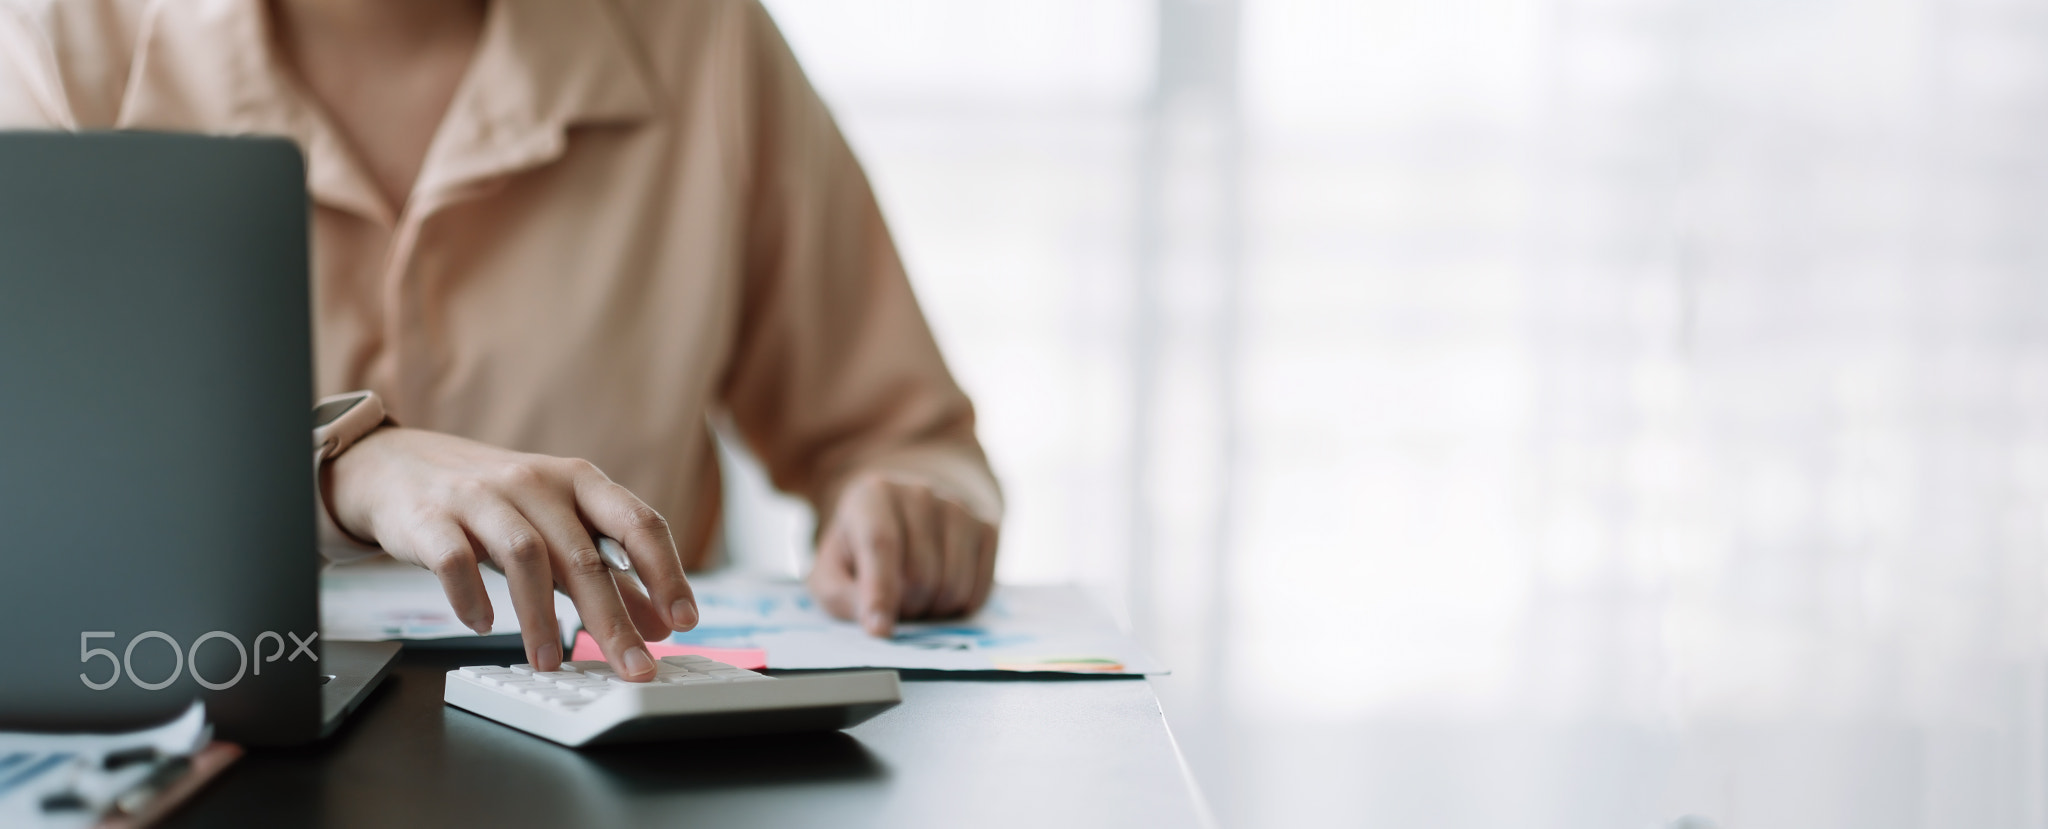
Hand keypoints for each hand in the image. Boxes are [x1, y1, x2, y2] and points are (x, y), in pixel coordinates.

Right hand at [323, 427, 696, 680]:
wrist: (398, 464)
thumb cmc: (496, 502)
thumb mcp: (559, 527)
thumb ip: (611, 574)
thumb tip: (662, 623)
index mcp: (579, 481)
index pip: (637, 522)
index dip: (666, 572)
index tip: (684, 619)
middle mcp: (536, 483)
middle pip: (584, 556)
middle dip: (614, 620)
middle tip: (634, 667)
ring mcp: (481, 497)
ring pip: (525, 558)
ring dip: (540, 618)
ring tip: (550, 664)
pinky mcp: (431, 517)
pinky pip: (455, 561)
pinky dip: (471, 598)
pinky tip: (483, 626)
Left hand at [808, 472, 998, 636]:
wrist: (909, 512)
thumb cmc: (862, 548)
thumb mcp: (832, 569)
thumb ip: (840, 595)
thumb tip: (874, 622)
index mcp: (873, 495)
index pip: (882, 544)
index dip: (880, 592)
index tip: (879, 631)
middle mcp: (920, 493)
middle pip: (920, 575)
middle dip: (904, 606)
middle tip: (893, 603)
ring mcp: (959, 508)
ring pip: (952, 587)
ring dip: (931, 610)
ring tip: (915, 595)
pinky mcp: (987, 528)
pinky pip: (978, 592)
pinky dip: (958, 607)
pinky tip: (941, 590)